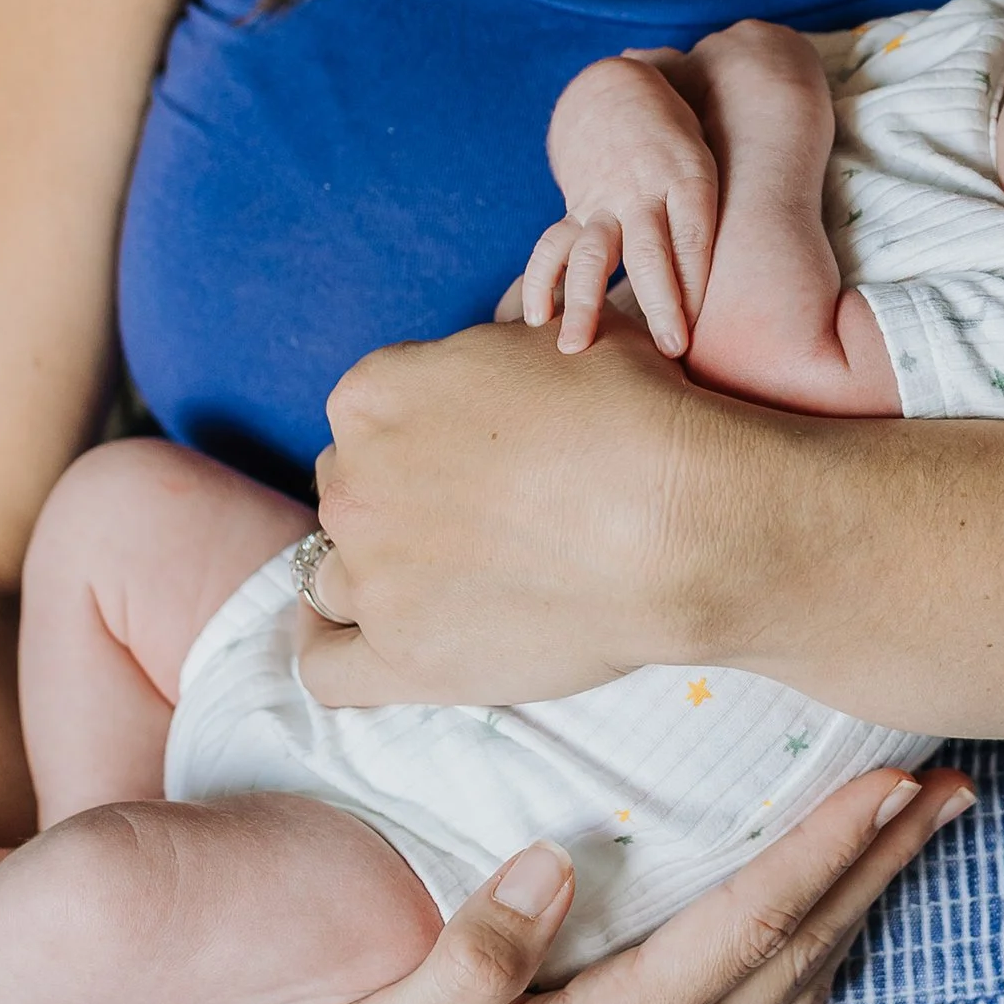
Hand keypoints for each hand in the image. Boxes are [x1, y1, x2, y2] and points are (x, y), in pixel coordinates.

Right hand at [183, 764, 974, 1003]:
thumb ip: (469, 959)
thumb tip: (553, 869)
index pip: (741, 935)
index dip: (822, 854)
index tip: (889, 785)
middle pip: (798, 958)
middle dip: (880, 868)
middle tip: (955, 783)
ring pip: (796, 991)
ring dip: (866, 906)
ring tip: (922, 831)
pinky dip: (818, 949)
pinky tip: (839, 913)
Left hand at [295, 314, 757, 708]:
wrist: (680, 525)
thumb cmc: (634, 417)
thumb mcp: (558, 337)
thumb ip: (494, 349)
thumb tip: (494, 359)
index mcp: (376, 393)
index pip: (368, 413)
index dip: (420, 430)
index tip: (468, 452)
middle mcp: (355, 482)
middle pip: (349, 489)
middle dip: (397, 498)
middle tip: (474, 515)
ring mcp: (372, 575)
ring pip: (333, 571)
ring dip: (376, 570)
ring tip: (437, 578)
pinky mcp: (400, 656)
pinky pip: (324, 667)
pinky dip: (328, 650)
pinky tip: (354, 639)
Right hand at [528, 55, 719, 357]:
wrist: (609, 89)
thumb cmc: (675, 135)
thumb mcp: (707, 154)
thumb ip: (720, 210)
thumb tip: (764, 270)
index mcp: (687, 176)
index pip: (693, 235)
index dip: (697, 281)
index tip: (703, 329)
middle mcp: (642, 190)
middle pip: (651, 252)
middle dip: (662, 303)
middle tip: (671, 349)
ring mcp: (604, 201)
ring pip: (593, 254)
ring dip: (584, 302)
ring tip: (576, 347)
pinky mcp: (576, 208)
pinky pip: (555, 245)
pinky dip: (541, 281)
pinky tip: (535, 318)